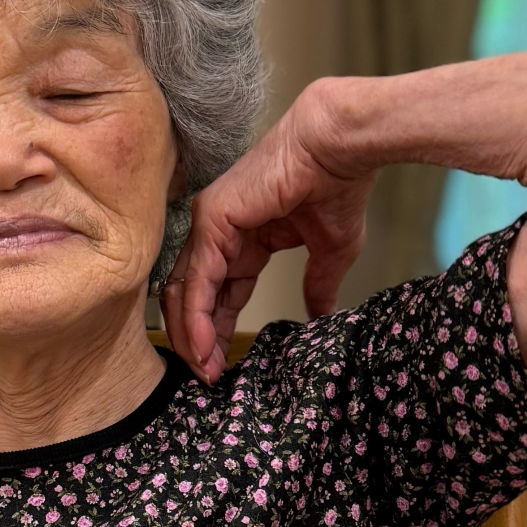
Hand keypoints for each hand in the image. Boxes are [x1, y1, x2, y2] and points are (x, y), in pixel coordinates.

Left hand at [160, 85, 374, 381]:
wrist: (339, 149)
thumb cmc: (337, 186)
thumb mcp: (330, 251)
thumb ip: (318, 284)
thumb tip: (321, 315)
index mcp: (243, 236)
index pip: (220, 291)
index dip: (219, 329)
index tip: (224, 365)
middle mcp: (218, 230)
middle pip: (193, 295)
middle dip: (198, 340)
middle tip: (208, 377)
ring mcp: (210, 223)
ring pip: (186, 289)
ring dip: (192, 335)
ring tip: (205, 370)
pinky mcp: (212, 219)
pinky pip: (198, 277)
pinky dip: (197, 314)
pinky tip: (203, 344)